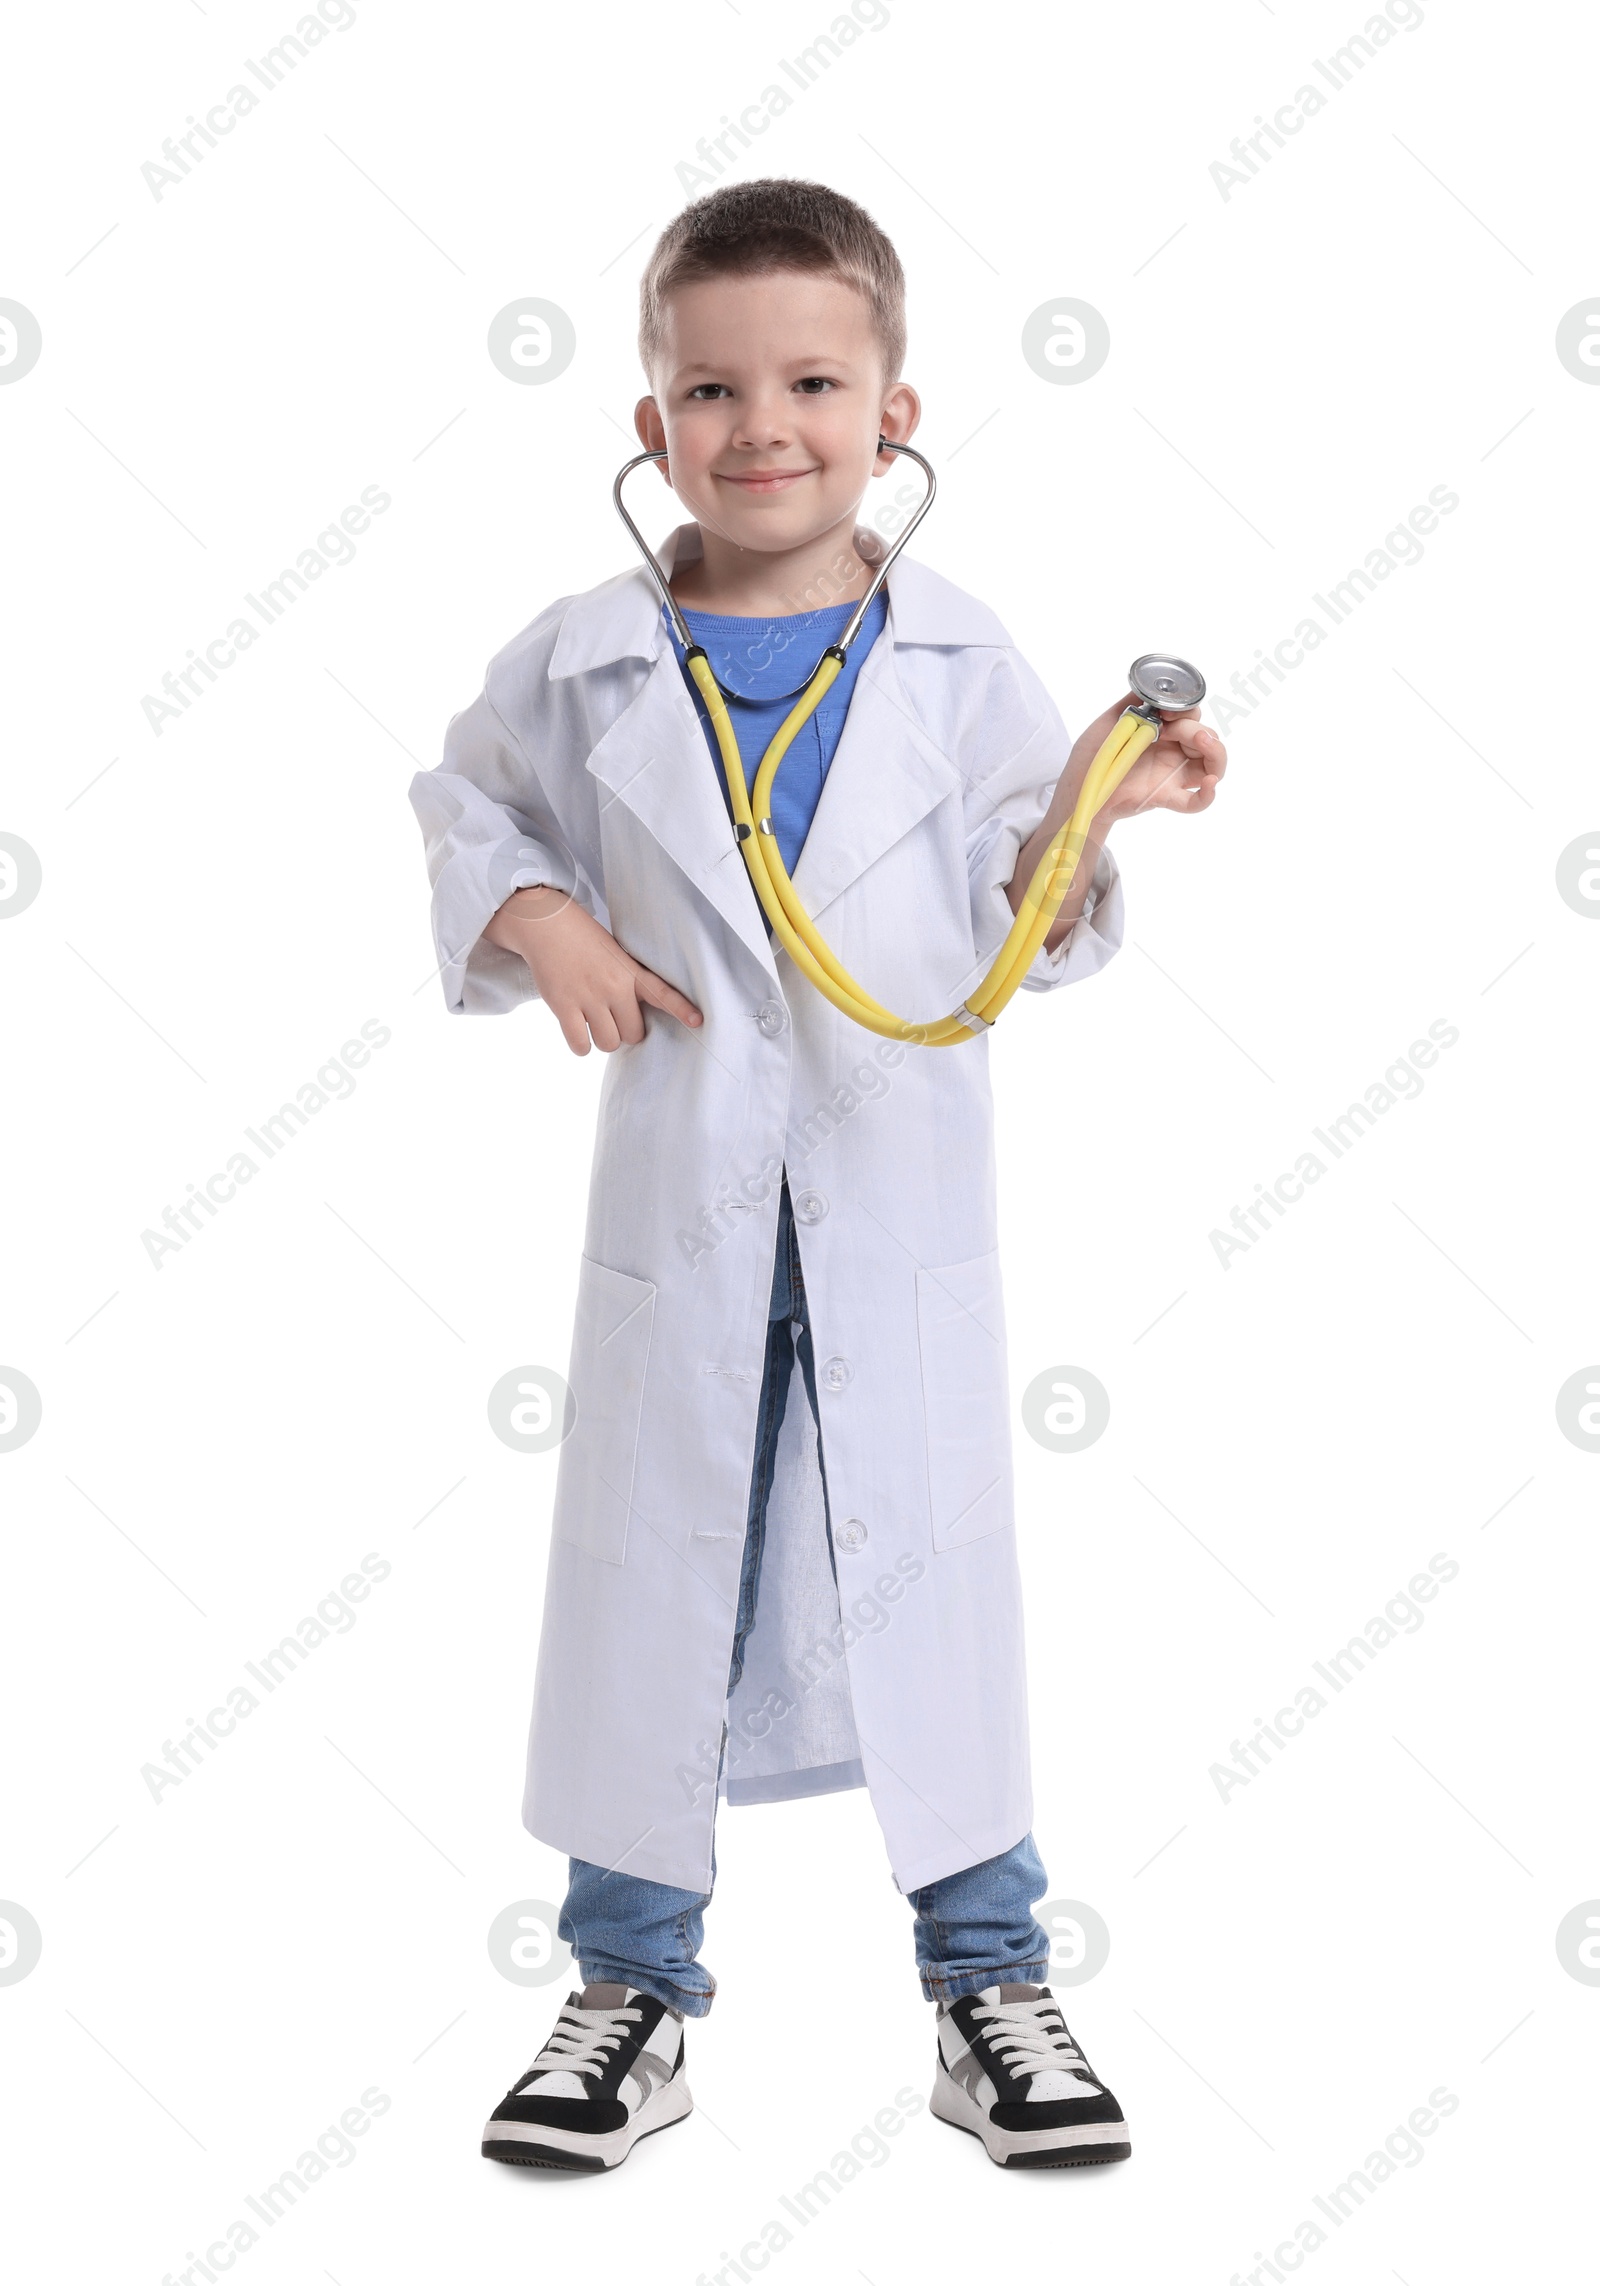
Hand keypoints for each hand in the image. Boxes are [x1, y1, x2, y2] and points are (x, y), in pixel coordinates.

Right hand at [484, 887, 702, 1054]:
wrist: (547, 925)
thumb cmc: (583, 942)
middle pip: (633, 1034)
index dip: (681, 1009)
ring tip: (593, 1022)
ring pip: (608, 1043)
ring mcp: (589, 997)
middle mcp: (614, 986)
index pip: (662, 993)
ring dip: (602, 1040)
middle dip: (624, 1032)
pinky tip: (578, 1032)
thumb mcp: (617, 955)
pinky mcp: (564, 1006)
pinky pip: (581, 1045)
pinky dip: (580, 1046)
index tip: (698, 1022)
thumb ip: (629, 982)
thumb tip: (632, 1021)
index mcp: (630, 972)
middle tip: (611, 1018)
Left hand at [1071, 691, 1226, 826]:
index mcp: (1164, 731)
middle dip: (1196, 728)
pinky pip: (1195, 802)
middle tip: (1171, 729)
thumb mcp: (1111, 720)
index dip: (1186, 710)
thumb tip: (1150, 685)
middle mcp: (1173, 751)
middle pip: (1207, 737)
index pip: (1193, 716)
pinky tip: (1209, 784)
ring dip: (1215, 751)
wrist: (1078, 785)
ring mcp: (1172, 775)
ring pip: (1213, 765)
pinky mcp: (1165, 797)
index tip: (1165, 712)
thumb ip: (1132, 702)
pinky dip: (1208, 795)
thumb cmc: (1092, 755)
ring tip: (1202, 742)